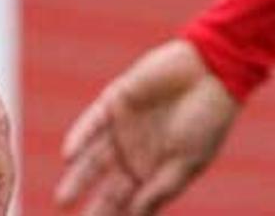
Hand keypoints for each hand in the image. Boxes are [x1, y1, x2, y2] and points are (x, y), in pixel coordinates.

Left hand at [54, 39, 238, 215]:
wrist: (211, 72)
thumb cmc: (207, 120)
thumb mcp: (188, 161)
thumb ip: (161, 188)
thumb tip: (135, 214)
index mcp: (154, 170)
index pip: (129, 202)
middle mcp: (134, 152)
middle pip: (107, 186)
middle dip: (93, 207)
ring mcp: (123, 128)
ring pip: (92, 159)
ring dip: (78, 179)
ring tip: (63, 200)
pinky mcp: (115, 102)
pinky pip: (91, 123)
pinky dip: (80, 138)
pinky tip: (68, 157)